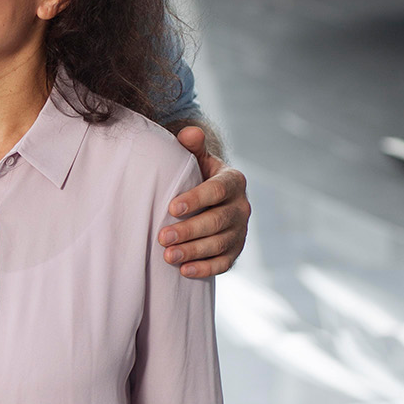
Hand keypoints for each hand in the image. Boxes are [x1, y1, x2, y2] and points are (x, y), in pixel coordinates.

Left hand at [159, 126, 250, 277]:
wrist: (212, 197)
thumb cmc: (198, 175)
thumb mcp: (197, 158)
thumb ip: (193, 146)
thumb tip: (189, 133)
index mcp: (233, 180)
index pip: (217, 190)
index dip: (196, 199)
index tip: (171, 207)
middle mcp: (241, 206)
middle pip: (217, 221)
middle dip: (189, 231)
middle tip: (162, 237)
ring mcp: (240, 231)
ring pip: (220, 244)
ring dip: (193, 252)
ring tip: (167, 256)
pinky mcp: (235, 251)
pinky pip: (224, 263)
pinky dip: (205, 268)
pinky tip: (184, 271)